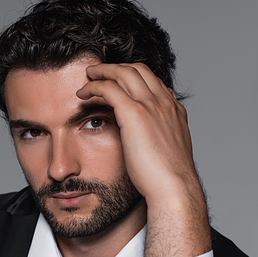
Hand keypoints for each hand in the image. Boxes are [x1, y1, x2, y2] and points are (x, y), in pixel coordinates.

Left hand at [77, 63, 209, 256]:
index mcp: (174, 112)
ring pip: (124, 73)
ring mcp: (151, 105)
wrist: (174, 188)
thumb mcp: (168, 155)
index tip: (120, 83)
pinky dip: (95, 86)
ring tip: (88, 76)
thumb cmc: (169, 180)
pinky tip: (83, 93)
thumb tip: (153, 142)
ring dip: (103, 71)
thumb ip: (162, 140)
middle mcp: (164, 103)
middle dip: (117, 68)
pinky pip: (110, 88)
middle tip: (99, 72)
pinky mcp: (134, 113)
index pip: (154, 83)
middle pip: (139, 70)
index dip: (134, 79)